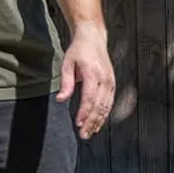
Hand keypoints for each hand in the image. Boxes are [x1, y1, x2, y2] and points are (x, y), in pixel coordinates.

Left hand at [58, 24, 114, 138]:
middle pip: (99, 106)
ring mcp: (110, 82)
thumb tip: (61, 99)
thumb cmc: (79, 50)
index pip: (89, 98)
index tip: (78, 123)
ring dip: (98, 121)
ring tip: (90, 132)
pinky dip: (104, 114)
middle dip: (91, 122)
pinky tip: (98, 123)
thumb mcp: (67, 64)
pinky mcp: (112, 83)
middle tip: (84, 134)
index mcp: (93, 73)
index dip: (84, 113)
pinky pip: (109, 102)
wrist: (93, 38)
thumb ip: (66, 83)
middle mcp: (104, 79)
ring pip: (106, 106)